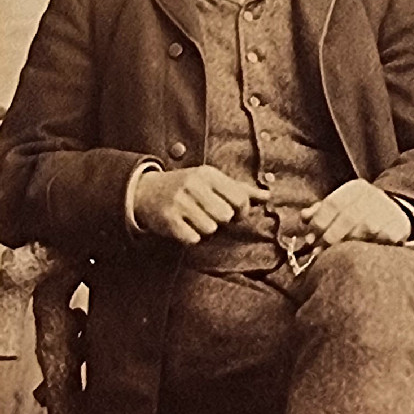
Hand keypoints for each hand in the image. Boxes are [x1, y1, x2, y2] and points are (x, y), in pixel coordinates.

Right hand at [134, 166, 270, 243]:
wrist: (146, 191)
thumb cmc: (187, 187)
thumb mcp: (212, 181)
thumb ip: (240, 190)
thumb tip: (268, 196)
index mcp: (208, 174)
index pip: (239, 198)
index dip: (242, 211)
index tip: (234, 213)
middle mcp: (193, 185)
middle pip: (225, 216)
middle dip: (221, 221)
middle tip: (211, 215)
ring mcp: (179, 202)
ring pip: (209, 229)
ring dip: (205, 229)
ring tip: (195, 219)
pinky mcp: (168, 219)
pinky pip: (192, 238)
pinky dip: (191, 237)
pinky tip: (184, 226)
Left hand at [300, 180, 411, 248]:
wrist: (396, 214)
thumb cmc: (359, 211)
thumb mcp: (341, 204)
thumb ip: (320, 210)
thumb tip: (304, 218)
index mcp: (355, 188)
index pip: (333, 203)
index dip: (318, 222)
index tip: (309, 238)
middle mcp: (372, 196)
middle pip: (347, 218)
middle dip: (330, 237)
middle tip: (318, 251)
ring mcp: (386, 211)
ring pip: (363, 231)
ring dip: (346, 245)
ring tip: (336, 254)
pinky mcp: (396, 227)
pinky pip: (377, 242)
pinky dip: (365, 249)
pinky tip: (358, 253)